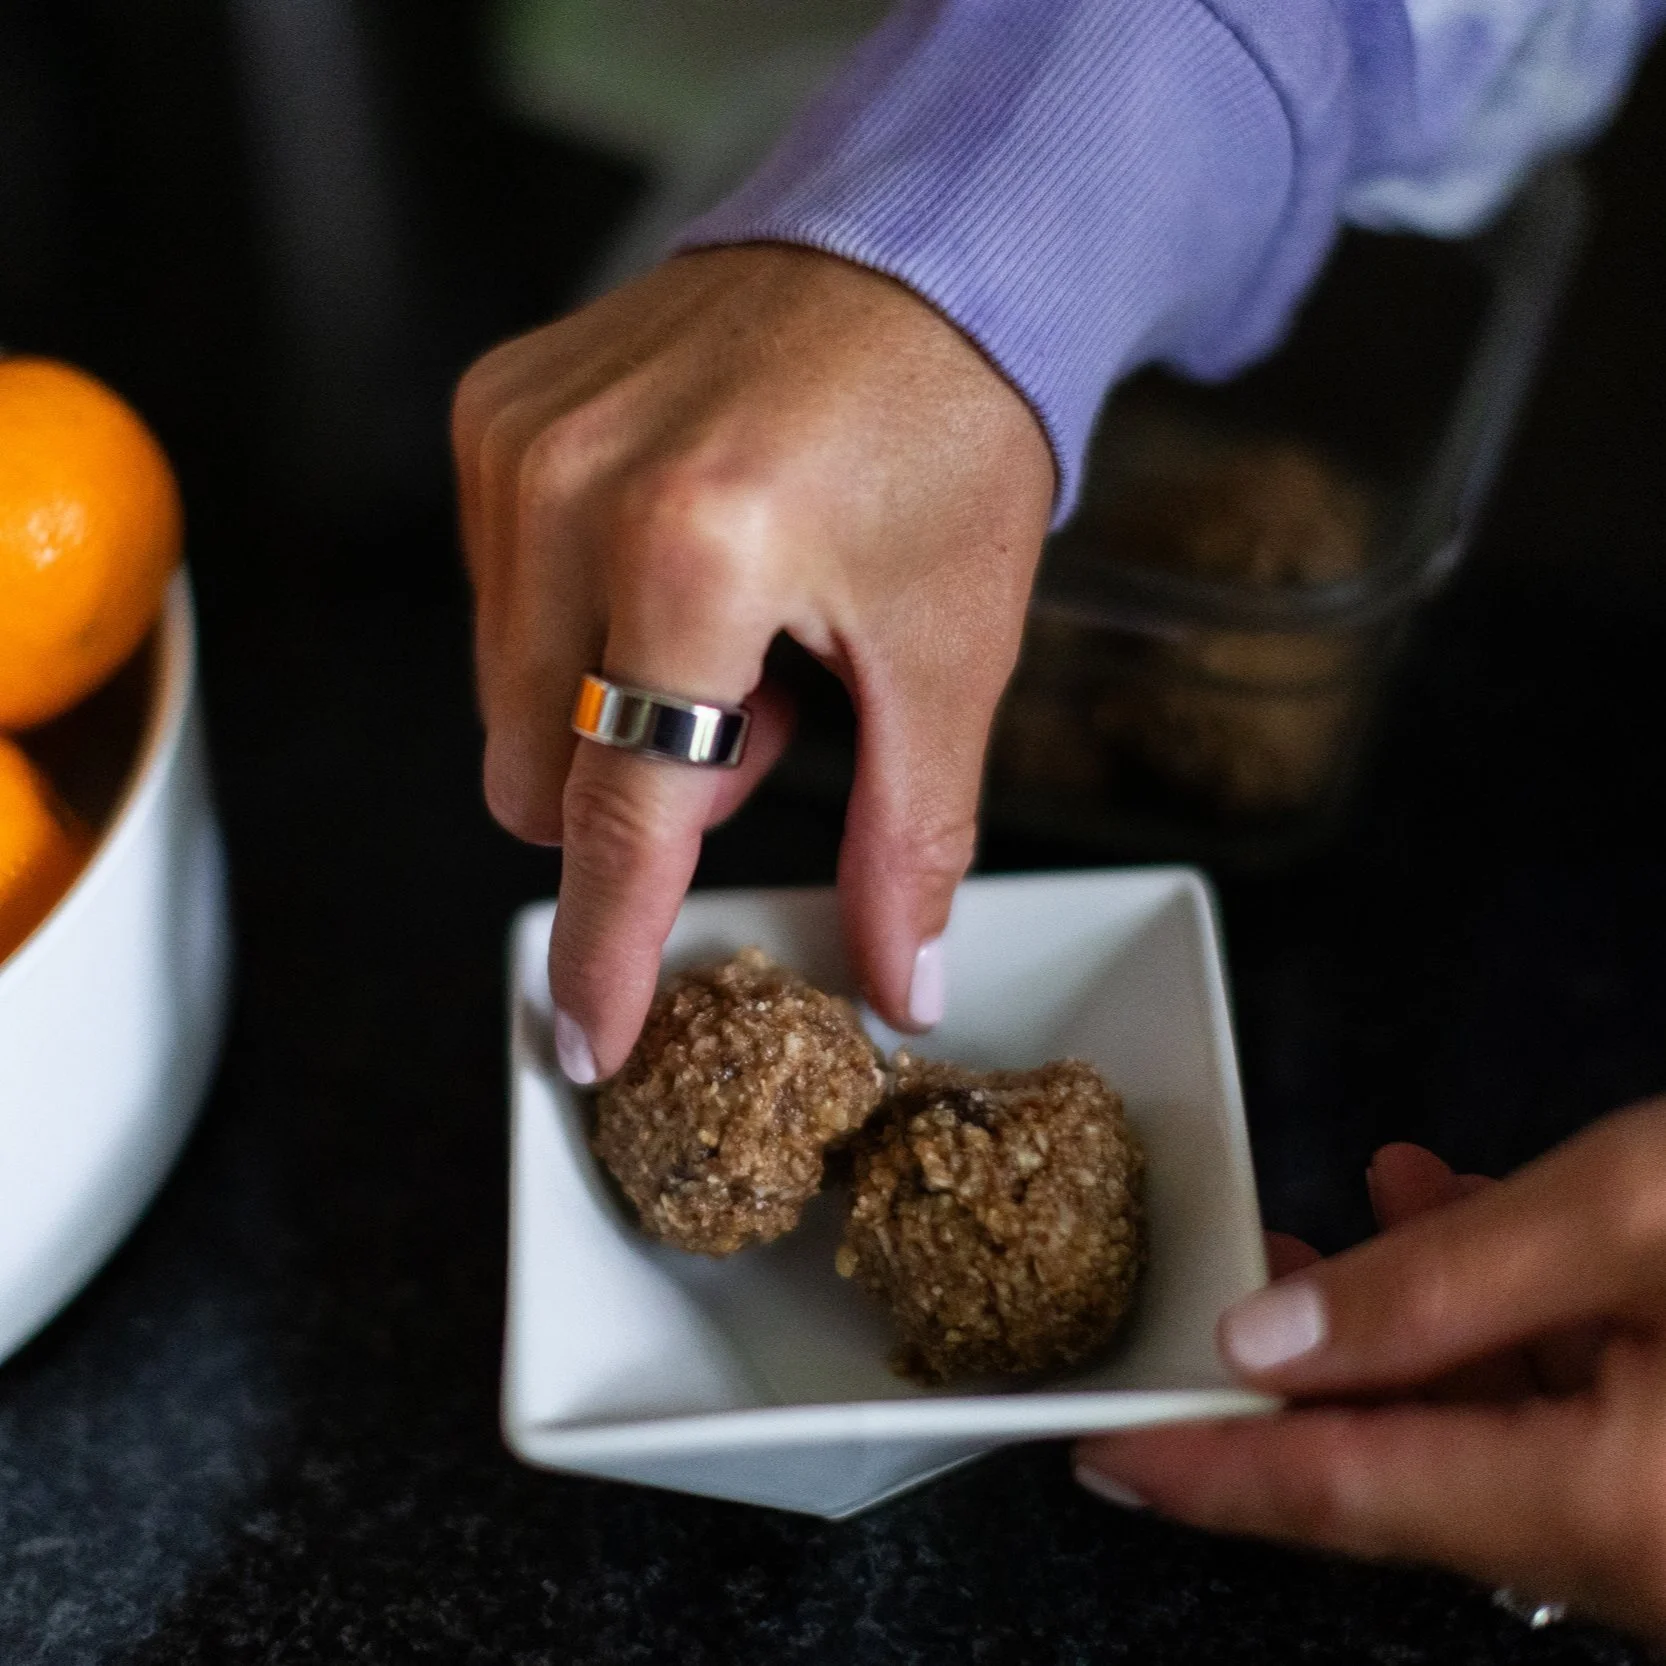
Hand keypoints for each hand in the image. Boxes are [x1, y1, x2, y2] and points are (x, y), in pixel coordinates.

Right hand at [451, 246, 1053, 1078]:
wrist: (917, 255)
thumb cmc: (951, 439)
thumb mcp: (948, 652)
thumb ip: (908, 835)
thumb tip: (897, 982)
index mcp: (698, 553)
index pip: (623, 813)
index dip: (607, 948)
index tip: (586, 1040)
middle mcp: (574, 489)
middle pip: (542, 773)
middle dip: (652, 791)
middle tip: (769, 712)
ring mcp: (518, 442)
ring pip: (511, 699)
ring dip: (620, 709)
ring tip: (737, 631)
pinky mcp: (494, 412)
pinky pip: (502, 601)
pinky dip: (587, 624)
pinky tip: (685, 567)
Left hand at [1076, 1100, 1665, 1639]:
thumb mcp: (1628, 1216)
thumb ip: (1436, 1283)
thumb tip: (1266, 1337)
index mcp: (1606, 1510)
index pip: (1338, 1494)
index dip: (1204, 1463)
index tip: (1096, 1442)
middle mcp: (1639, 1555)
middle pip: (1405, 1472)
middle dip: (1308, 1362)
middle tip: (1238, 1264)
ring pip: (1488, 1434)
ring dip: (1413, 1315)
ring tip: (1372, 1202)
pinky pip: (1570, 1424)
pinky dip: (1506, 1326)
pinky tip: (1480, 1221)